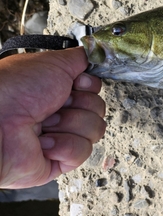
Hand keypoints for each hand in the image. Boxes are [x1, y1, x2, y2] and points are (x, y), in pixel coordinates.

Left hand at [0, 47, 105, 188]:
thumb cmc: (13, 90)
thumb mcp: (54, 62)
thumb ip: (80, 58)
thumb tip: (98, 55)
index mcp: (56, 89)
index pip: (94, 89)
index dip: (88, 86)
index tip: (75, 84)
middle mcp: (58, 112)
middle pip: (97, 109)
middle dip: (79, 105)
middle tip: (55, 105)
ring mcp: (59, 136)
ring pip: (94, 130)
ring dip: (71, 124)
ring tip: (45, 125)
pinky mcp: (58, 160)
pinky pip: (82, 152)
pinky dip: (64, 145)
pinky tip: (44, 143)